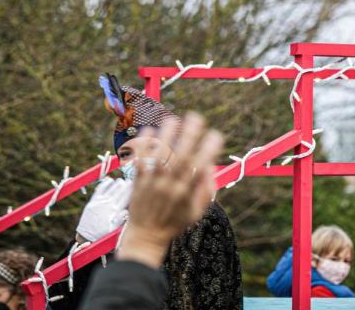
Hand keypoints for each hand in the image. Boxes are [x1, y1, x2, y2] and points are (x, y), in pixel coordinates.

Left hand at [76, 177, 132, 242]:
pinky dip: (104, 184)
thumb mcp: (115, 229)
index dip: (132, 190)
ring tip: (121, 180)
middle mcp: (108, 205)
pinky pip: (99, 190)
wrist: (86, 236)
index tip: (136, 185)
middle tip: (130, 181)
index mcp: (115, 211)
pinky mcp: (92, 202)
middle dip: (126, 186)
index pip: (126, 197)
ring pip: (111, 189)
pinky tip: (109, 180)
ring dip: (116, 184)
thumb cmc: (103, 234)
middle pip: (119, 191)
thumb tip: (128, 209)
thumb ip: (122, 218)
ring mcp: (99, 202)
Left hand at [117, 112, 223, 268]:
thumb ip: (205, 190)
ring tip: (173, 119)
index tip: (216, 135)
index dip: (209, 149)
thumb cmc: (174, 224)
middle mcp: (170, 186)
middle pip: (181, 157)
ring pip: (160, 156)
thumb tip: (209, 167)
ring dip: (166, 136)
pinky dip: (144, 146)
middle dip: (190, 135)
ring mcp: (153, 184)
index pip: (201, 167)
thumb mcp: (197, 212)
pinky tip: (148, 131)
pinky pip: (140, 162)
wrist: (145, 238)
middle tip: (196, 117)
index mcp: (187, 193)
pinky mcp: (138, 183)